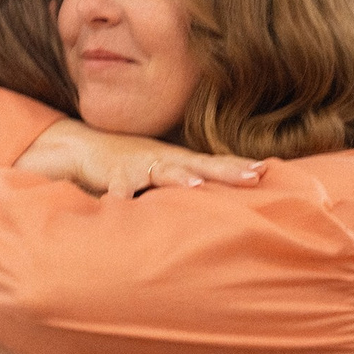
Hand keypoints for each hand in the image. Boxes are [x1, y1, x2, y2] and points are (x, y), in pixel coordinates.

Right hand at [17, 120, 264, 198]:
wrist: (88, 148)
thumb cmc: (135, 163)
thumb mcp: (168, 169)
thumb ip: (192, 179)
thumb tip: (224, 195)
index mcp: (180, 161)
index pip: (215, 162)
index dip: (238, 167)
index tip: (265, 171)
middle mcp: (165, 160)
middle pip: (201, 164)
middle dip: (226, 171)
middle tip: (252, 176)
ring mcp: (141, 166)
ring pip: (163, 171)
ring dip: (179, 177)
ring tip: (197, 185)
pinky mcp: (115, 174)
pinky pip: (119, 187)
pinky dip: (120, 196)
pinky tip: (121, 205)